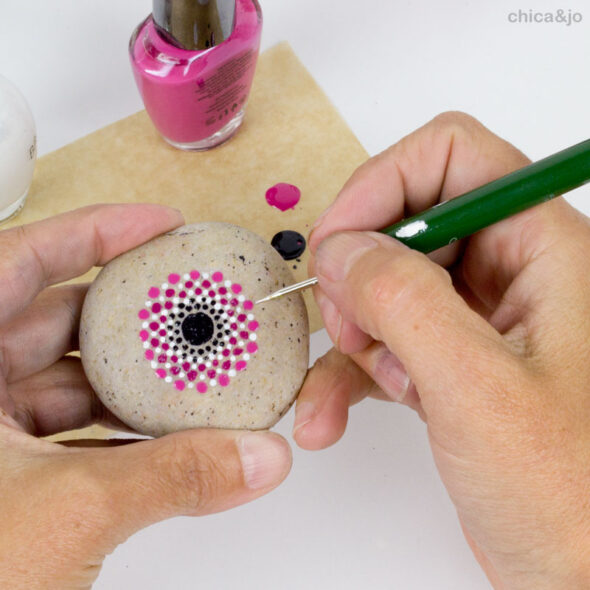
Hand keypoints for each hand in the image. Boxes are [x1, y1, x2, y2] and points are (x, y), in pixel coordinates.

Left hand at [0, 205, 290, 589]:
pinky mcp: (0, 475)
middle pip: (59, 322)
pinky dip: (120, 435)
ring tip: (195, 379)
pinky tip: (169, 441)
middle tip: (190, 306)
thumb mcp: (67, 513)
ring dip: (135, 385)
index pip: (21, 259)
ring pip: (70, 385)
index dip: (96, 231)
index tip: (160, 226)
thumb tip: (260, 457)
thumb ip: (175, 477)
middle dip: (133, 316)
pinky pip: (69, 435)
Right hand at [294, 112, 589, 587]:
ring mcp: (476, 320)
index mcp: (541, 249)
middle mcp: (510, 273)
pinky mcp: (450, 362)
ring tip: (355, 385)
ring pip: (386, 287)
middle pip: (406, 223)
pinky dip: (349, 374)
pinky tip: (328, 415)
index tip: (339, 241)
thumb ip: (404, 302)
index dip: (383, 184)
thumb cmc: (575, 500)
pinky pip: (384, 342)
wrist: (584, 579)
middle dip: (360, 274)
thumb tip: (343, 250)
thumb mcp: (478, 388)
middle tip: (347, 325)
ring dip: (352, 334)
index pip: (452, 156)